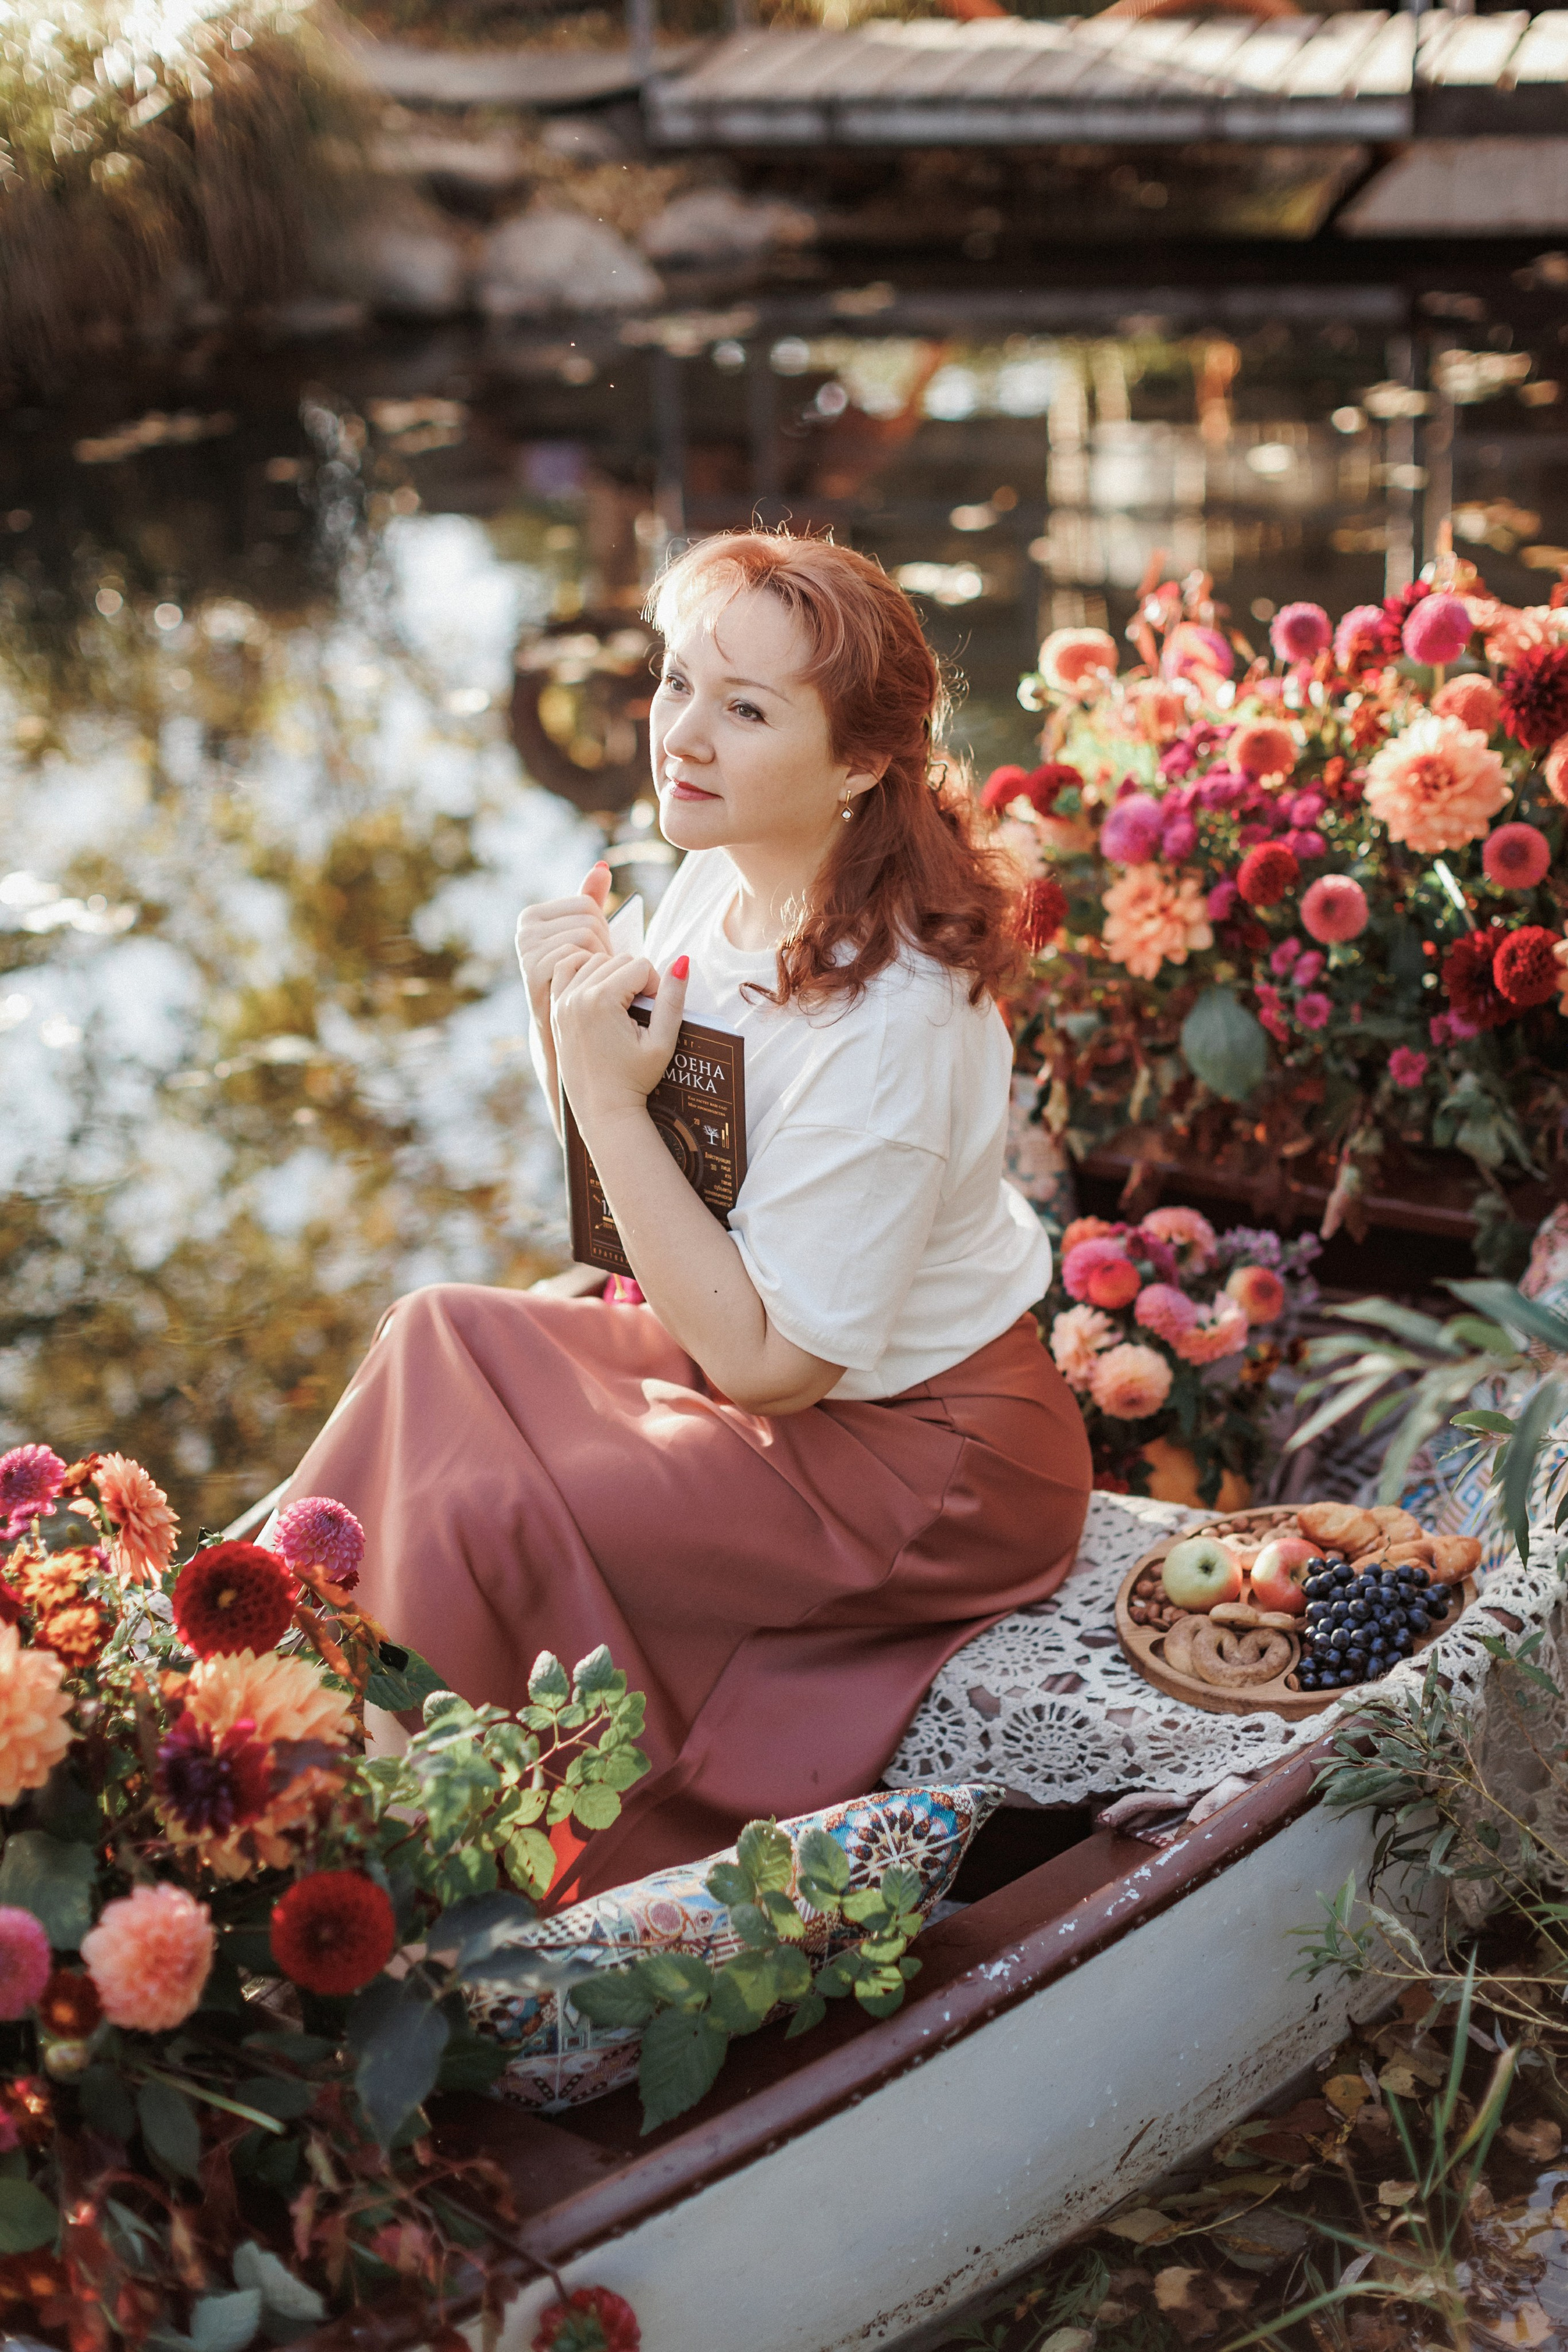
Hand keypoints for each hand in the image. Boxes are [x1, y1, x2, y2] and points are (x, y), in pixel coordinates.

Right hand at [515, 863, 613, 1034]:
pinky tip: (585, 990)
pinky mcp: (533, 970)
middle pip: (589, 919)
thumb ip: (591, 899)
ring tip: (592, 983)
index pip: (588, 905)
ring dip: (601, 961)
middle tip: (597, 974)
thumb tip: (602, 866)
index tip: (597, 955)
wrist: (565, 1036)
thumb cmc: (581, 983)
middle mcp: (524, 930)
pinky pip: (579, 955)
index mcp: (532, 916)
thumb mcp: (586, 938)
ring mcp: (526, 949)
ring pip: (587, 936)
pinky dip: (591, 972)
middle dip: (604, 946)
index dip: (604, 930)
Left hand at [552, 950, 689, 1140]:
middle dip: (635, 980)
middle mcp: (577, 995)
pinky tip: (598, 992)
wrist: (602, 1108)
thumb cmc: (635, 1079)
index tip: (653, 1015)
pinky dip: (583, 971)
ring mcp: (562, 1001)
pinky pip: (566, 969)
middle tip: (639, 1014)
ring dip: (612, 976)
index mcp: (602, 1000)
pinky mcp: (555, 1009)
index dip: (656, 986)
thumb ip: (672, 999)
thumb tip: (683, 960)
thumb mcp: (661, 1042)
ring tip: (621, 1006)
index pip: (641, 966)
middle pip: (618, 960)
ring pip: (595, 961)